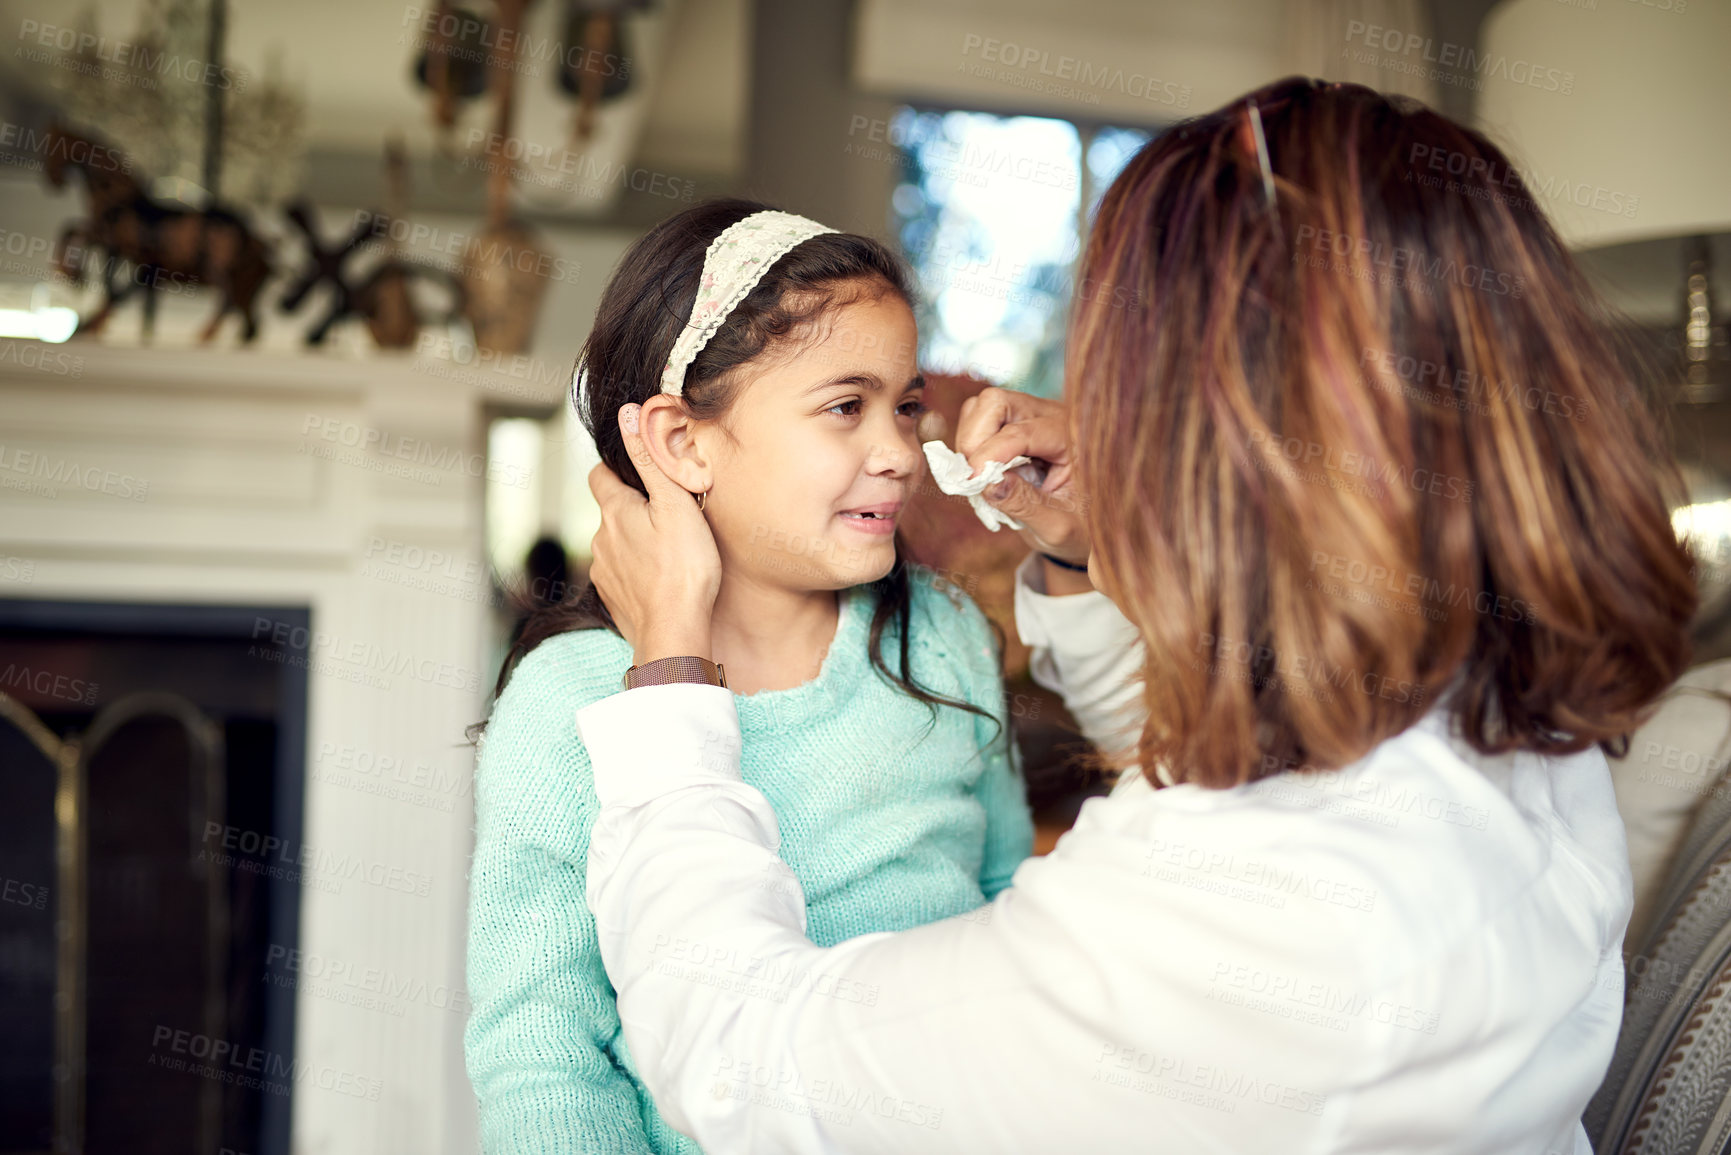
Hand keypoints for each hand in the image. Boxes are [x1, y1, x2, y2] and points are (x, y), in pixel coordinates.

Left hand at [587, 404, 721, 665]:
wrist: (675, 632)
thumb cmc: (684, 568)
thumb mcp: (674, 504)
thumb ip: (650, 460)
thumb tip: (628, 415)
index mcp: (614, 511)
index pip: (600, 475)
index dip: (617, 468)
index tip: (639, 471)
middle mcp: (600, 539)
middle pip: (611, 512)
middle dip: (634, 509)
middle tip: (670, 515)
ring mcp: (603, 572)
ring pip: (616, 545)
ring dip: (636, 543)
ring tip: (671, 552)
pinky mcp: (612, 599)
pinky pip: (622, 575)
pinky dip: (638, 572)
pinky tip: (662, 580)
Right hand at [954, 387, 1090, 565]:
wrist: (1085, 526)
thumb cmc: (1080, 527)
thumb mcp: (1058, 527)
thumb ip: (1026, 504)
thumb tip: (988, 483)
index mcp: (1074, 439)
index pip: (1023, 431)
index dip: (991, 453)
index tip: (972, 481)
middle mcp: (1053, 417)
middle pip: (997, 402)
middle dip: (975, 437)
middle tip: (973, 476)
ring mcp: (1032, 416)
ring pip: (984, 407)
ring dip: (971, 441)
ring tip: (980, 477)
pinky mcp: (1015, 423)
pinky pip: (979, 420)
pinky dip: (971, 444)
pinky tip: (983, 472)